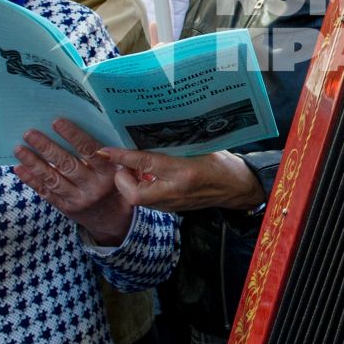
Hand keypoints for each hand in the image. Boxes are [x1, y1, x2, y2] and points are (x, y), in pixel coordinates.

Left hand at [14, 119, 136, 243]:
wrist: (114, 219)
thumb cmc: (116, 184)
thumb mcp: (122, 170)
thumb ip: (110, 153)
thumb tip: (87, 125)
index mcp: (108, 173)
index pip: (90, 151)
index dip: (73, 136)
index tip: (56, 122)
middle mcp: (93, 187)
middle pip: (67, 165)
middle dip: (46, 147)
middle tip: (29, 133)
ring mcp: (78, 199)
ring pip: (53, 179)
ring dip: (34, 163)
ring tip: (19, 148)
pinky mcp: (66, 208)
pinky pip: (46, 193)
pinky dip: (32, 180)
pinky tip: (19, 168)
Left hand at [94, 146, 265, 213]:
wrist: (237, 188)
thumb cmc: (221, 163)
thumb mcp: (199, 146)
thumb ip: (171, 144)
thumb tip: (142, 134)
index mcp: (184, 171)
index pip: (145, 163)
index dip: (122, 157)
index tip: (106, 150)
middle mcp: (176, 191)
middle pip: (134, 193)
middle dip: (122, 178)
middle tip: (123, 162)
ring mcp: (173, 204)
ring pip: (138, 198)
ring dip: (130, 183)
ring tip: (132, 166)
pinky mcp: (172, 209)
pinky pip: (148, 200)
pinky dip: (141, 187)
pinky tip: (146, 175)